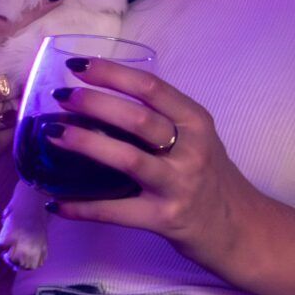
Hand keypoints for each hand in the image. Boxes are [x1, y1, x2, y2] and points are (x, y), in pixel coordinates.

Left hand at [46, 59, 261, 265]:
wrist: (240, 228)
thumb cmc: (210, 178)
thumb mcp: (198, 139)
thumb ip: (163, 121)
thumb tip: (101, 102)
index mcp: (196, 122)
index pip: (152, 88)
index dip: (112, 73)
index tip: (79, 65)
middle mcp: (191, 150)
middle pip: (138, 119)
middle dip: (94, 103)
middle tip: (61, 96)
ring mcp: (178, 185)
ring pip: (127, 159)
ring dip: (86, 144)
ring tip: (54, 134)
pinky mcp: (165, 219)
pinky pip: (117, 211)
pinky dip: (83, 207)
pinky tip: (56, 203)